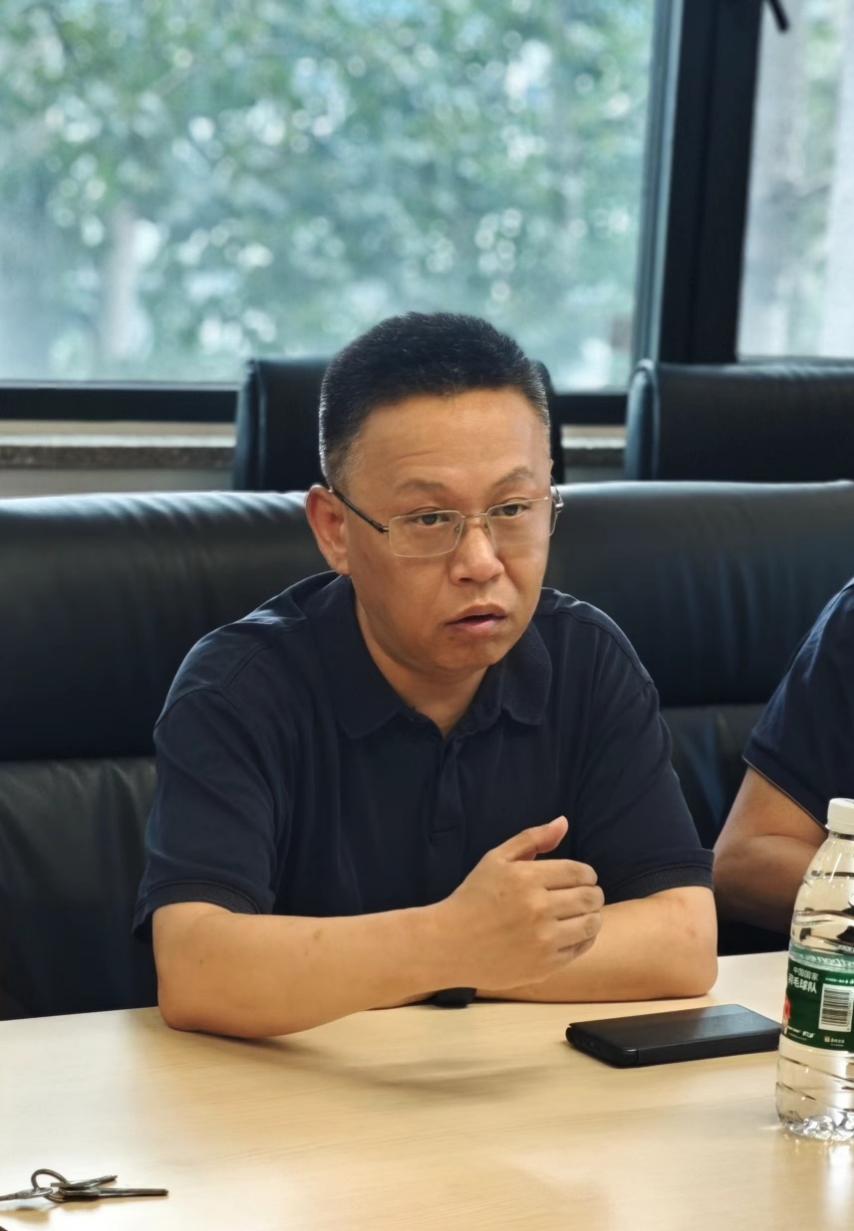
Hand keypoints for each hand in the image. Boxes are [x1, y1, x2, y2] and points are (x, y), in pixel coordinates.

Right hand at [437, 816, 603, 989]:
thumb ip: (532, 838)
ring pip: (591, 924)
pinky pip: (581, 948)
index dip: (587, 874)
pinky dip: (583, 938)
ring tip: (579, 914)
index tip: (581, 878)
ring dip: (592, 916)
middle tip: (584, 895)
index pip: (580, 872)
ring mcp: (542, 940)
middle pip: (590, 897)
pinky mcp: (544, 965)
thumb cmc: (473, 898)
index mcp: (527, 878)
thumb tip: (564, 822)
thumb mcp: (497, 859)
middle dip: (593, 894)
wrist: (448, 944)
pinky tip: (569, 933)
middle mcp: (538, 909)